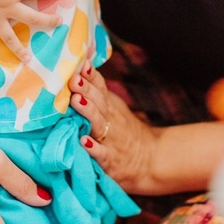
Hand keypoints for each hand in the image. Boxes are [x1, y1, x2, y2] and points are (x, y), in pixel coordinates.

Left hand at [68, 60, 160, 192]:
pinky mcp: (109, 160)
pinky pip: (101, 153)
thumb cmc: (122, 130)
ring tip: (76, 100)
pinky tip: (83, 141)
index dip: (91, 76)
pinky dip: (93, 148)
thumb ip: (96, 89)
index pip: (100, 87)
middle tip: (74, 79)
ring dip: (87, 111)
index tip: (81, 64)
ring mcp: (110, 139)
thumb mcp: (113, 107)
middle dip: (86, 89)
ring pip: (98, 123)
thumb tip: (79, 66)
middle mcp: (109, 119)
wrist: (149, 158)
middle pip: (98, 101)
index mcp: (109, 105)